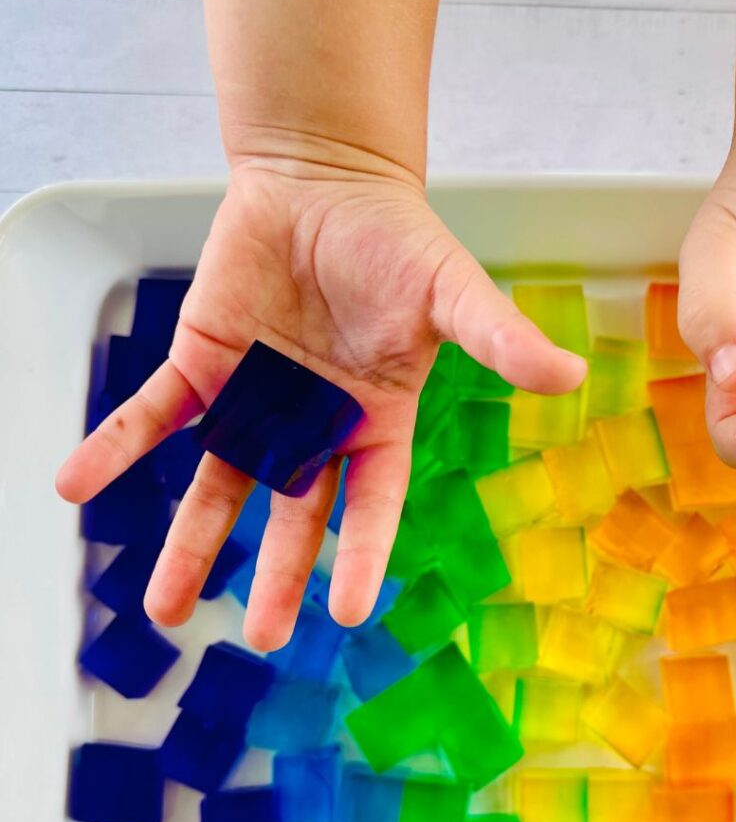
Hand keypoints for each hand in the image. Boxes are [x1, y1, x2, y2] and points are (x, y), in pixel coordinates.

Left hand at [56, 158, 585, 649]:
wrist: (325, 183)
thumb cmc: (395, 240)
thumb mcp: (453, 294)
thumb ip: (500, 340)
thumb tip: (572, 374)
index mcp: (376, 422)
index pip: (370, 502)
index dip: (359, 555)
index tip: (348, 613)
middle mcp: (313, 426)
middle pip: (291, 514)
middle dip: (276, 576)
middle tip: (262, 639)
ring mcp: (253, 400)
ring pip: (218, 484)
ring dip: (190, 544)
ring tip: (166, 608)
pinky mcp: (202, 364)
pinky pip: (153, 415)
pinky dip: (115, 449)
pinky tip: (77, 485)